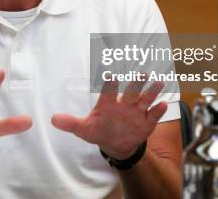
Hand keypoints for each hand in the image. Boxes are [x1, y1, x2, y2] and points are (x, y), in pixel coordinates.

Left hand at [51, 81, 166, 159]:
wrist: (115, 144)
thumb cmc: (98, 131)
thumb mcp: (84, 129)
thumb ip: (70, 123)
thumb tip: (53, 119)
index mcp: (108, 103)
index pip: (108, 91)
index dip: (109, 84)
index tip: (110, 75)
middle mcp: (124, 104)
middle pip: (131, 91)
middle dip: (136, 83)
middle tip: (142, 72)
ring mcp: (136, 113)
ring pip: (145, 99)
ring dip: (152, 91)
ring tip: (159, 82)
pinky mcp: (146, 123)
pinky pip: (153, 116)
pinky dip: (158, 111)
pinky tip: (164, 104)